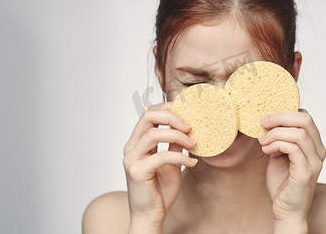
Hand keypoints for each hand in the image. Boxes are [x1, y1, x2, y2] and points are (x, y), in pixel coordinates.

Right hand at [123, 102, 197, 232]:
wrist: (151, 216)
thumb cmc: (160, 190)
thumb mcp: (172, 162)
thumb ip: (175, 144)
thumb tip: (188, 127)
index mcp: (137, 143)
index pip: (149, 114)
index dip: (167, 109)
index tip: (187, 114)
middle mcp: (131, 148)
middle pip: (147, 116)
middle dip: (171, 117)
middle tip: (190, 126)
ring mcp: (131, 159)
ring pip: (153, 134)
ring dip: (177, 136)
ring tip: (193, 144)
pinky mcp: (137, 172)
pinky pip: (161, 156)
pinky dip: (180, 157)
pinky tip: (192, 164)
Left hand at [258, 109, 325, 231]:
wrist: (285, 209)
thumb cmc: (282, 182)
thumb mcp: (278, 154)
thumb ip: (278, 138)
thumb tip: (267, 121)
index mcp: (314, 144)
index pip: (305, 117)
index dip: (285, 112)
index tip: (266, 119)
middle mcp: (319, 151)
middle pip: (306, 119)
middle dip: (280, 117)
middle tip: (263, 123)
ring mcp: (314, 162)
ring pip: (299, 133)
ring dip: (276, 133)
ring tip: (263, 141)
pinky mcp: (306, 173)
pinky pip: (294, 149)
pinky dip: (277, 144)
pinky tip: (266, 150)